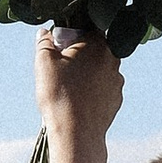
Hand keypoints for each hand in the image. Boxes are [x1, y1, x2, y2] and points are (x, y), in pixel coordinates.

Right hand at [33, 27, 121, 162]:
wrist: (76, 134)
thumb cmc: (60, 95)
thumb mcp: (44, 63)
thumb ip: (44, 43)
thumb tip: (45, 33)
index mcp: (98, 44)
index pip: (88, 28)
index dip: (72, 34)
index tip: (60, 45)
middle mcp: (113, 60)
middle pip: (95, 49)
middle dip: (79, 54)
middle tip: (61, 67)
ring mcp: (117, 81)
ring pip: (100, 69)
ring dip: (87, 73)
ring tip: (68, 87)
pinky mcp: (116, 100)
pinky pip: (103, 88)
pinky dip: (92, 91)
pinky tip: (78, 100)